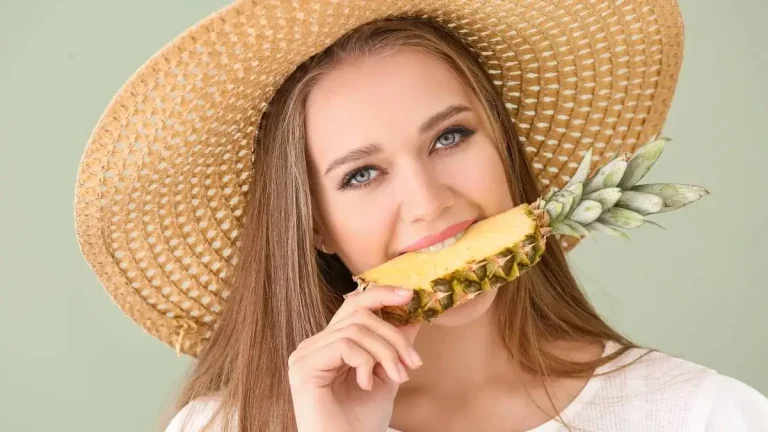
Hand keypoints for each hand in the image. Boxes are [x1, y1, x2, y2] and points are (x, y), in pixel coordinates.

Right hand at [288, 285, 422, 431]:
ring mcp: (305, 354)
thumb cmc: (361, 423)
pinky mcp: (303, 367)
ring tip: (397, 377)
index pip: (354, 306)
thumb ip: (394, 347)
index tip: (409, 295)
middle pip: (358, 313)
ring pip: (354, 330)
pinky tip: (367, 385)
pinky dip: (365, 362)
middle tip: (413, 362)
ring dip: (385, 352)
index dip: (381, 294)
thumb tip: (413, 316)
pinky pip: (343, 345)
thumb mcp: (386, 377)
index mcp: (331, 344)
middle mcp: (314, 345)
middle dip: (393, 334)